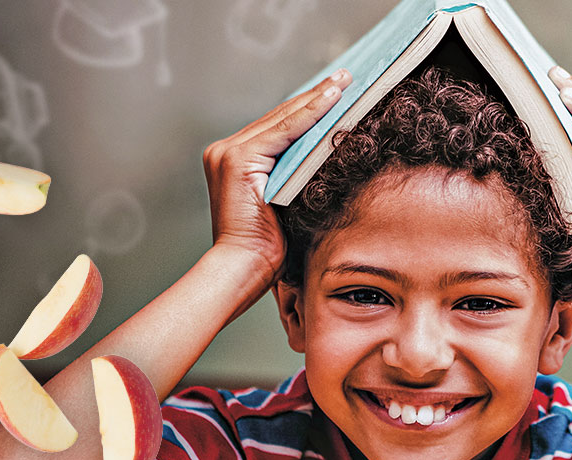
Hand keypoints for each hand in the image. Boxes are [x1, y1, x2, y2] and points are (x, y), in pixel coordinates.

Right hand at [201, 69, 350, 276]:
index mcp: (235, 160)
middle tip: (346, 78)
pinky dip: (309, 115)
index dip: (309, 107)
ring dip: (317, 98)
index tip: (337, 92)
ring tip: (345, 83)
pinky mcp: (237, 159)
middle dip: (316, 96)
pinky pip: (282, 131)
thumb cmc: (268, 248)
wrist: (243, 269)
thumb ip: (297, 176)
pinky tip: (331, 101)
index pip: (279, 127)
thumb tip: (331, 155)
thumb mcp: (287, 202)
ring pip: (283, 118)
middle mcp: (225, 150)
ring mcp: (228, 153)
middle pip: (281, 116)